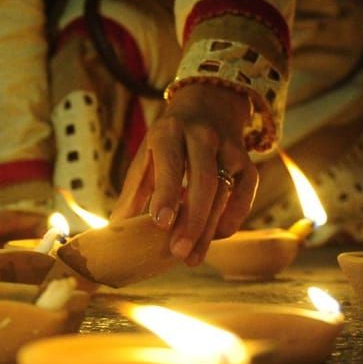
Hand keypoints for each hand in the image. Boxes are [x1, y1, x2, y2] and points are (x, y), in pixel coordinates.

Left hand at [113, 82, 258, 264]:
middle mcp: (202, 136)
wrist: (208, 106)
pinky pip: (244, 195)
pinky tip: (214, 238)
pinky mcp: (248, 163)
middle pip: (203, 180)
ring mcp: (229, 148)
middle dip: (192, 219)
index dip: (167, 193)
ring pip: (224, 191)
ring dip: (208, 228)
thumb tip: (115, 230)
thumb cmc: (169, 140)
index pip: (171, 162)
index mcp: (169, 131)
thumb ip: (133, 192)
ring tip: (192, 257)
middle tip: (178, 252)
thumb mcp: (147, 155)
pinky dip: (230, 219)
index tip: (161, 224)